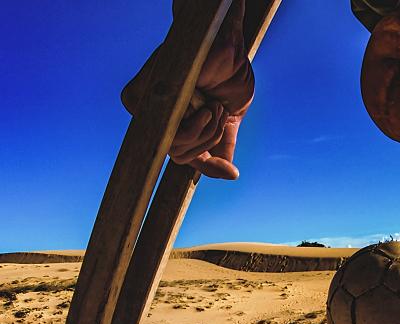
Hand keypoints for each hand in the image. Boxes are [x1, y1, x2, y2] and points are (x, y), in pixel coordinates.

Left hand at [122, 0, 253, 179]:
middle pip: (179, 158)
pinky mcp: (138, 98)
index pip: (184, 158)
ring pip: (175, 150)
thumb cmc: (228, 72)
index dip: (208, 167)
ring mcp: (145, 108)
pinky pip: (168, 136)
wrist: (227, 42)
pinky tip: (202, 106)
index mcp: (175, 121)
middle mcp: (157, 116)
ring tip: (212, 105)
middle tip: (218, 112)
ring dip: (205, 132)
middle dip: (209, 141)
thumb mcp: (231, 117)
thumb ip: (223, 145)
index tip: (231, 172)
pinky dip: (193, 127)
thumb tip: (231, 175)